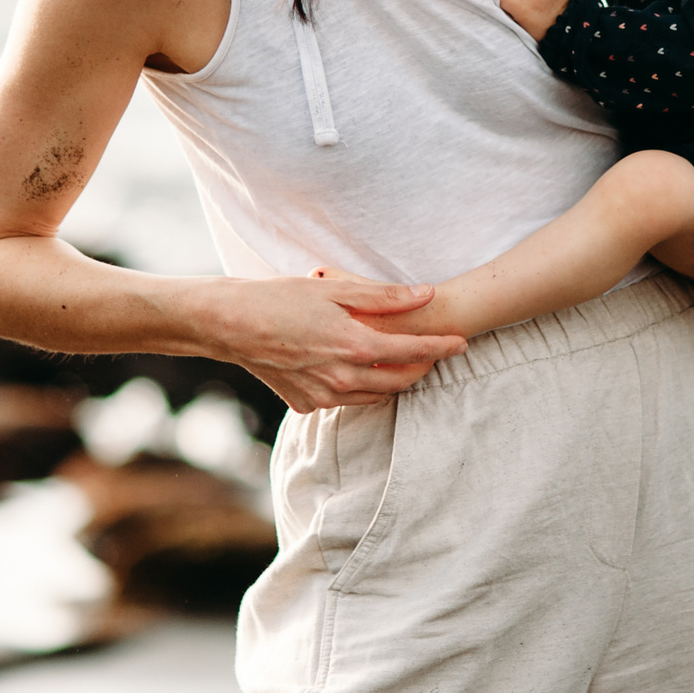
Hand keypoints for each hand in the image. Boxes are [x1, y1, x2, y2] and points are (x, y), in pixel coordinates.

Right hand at [196, 274, 467, 412]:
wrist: (230, 325)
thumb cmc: (281, 298)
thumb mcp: (334, 288)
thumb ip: (384, 296)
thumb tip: (426, 294)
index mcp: (354, 346)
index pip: (413, 351)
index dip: (442, 346)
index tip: (462, 341)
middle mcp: (342, 378)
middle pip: (399, 381)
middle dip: (423, 369)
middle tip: (435, 354)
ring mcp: (323, 395)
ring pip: (374, 396)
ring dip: (393, 382)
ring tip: (404, 363)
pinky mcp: (305, 403)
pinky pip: (345, 401)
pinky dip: (359, 389)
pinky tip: (359, 371)